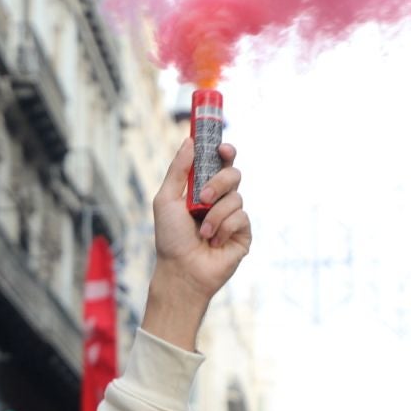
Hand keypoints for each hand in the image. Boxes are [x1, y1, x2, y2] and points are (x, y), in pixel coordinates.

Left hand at [142, 139, 249, 349]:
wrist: (181, 270)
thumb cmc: (170, 238)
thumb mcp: (166, 200)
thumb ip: (177, 170)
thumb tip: (189, 140)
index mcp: (203, 189)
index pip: (220, 163)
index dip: (225, 152)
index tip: (221, 149)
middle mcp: (221, 200)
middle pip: (233, 174)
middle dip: (218, 183)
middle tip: (203, 199)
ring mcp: (233, 217)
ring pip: (237, 197)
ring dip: (215, 215)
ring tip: (202, 232)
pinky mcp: (243, 234)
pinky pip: (241, 218)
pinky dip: (224, 228)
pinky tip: (213, 242)